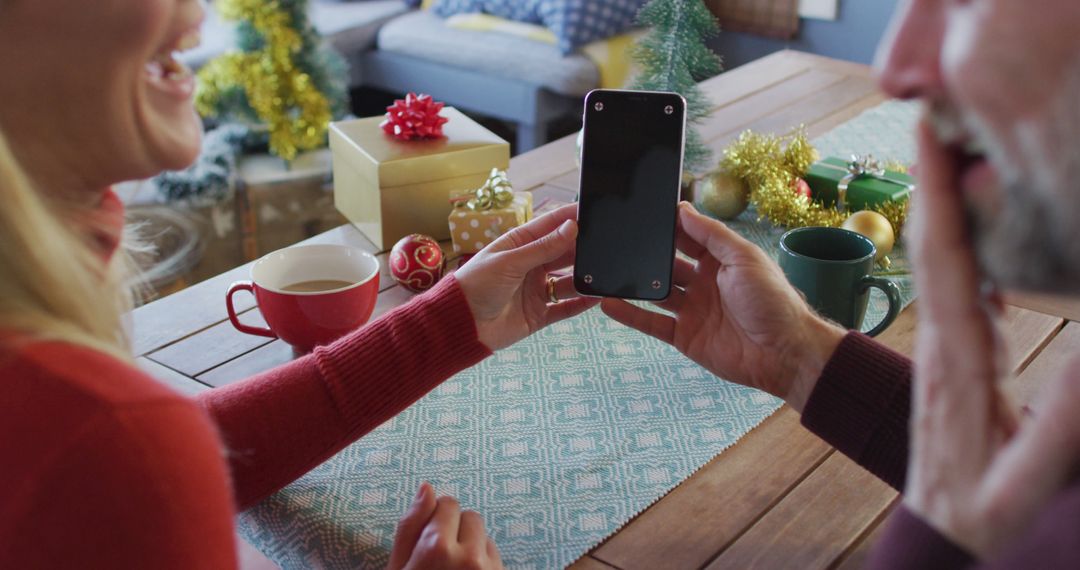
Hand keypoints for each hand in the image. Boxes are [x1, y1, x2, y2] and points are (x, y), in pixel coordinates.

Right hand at [387, 483, 503, 569]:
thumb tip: (426, 487)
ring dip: (472, 547)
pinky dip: (484, 564)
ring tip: (453, 569)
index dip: (436, 520)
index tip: (427, 540)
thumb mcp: (398, 565)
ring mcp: (489, 569)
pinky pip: (496, 557)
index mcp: (436, 548)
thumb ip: (410, 527)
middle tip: (441, 557)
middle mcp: (468, 557)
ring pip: (485, 537)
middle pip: (471, 517)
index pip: (448, 504)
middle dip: (457, 531)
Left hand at [455, 203, 598, 350]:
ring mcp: (535, 290)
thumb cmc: (476, 285)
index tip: (593, 210)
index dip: (570, 218)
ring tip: (604, 271)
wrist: (460, 324)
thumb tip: (572, 227)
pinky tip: (598, 296)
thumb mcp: (510, 261)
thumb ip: (543, 247)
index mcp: (519, 245)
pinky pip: (565, 308)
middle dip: (582, 248)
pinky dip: (582, 303)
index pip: (550, 226)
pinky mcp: (539, 314)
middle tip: (605, 243)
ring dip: (584, 277)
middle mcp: (530, 266)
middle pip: (563, 253)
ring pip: (568, 281)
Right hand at [601, 202, 844, 410]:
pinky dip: (629, 314)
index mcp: (720, 260)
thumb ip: (712, 235)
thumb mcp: (744, 258)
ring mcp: (692, 310)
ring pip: (654, 292)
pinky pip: (651, 323)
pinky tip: (607, 303)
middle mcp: (703, 282)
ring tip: (603, 269)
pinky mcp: (684, 336)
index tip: (641, 212)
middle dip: (644, 252)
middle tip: (615, 238)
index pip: (687, 236)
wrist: (784, 353)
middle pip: (667, 263)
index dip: (667, 225)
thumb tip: (683, 209)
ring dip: (631, 282)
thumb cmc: (772, 301)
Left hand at [904, 122, 1079, 556]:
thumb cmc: (984, 509)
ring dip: (943, 210)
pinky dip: (958, 251)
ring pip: (940, 267)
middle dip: (933, 183)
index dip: (939, 200)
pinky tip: (970, 233)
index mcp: (957, 361)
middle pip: (933, 251)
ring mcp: (945, 351)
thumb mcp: (1024, 478)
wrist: (943, 531)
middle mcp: (943, 345)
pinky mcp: (955, 362)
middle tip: (934, 121)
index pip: (944, 265)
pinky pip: (953, 294)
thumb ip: (1061, 425)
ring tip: (950, 158)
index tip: (931, 140)